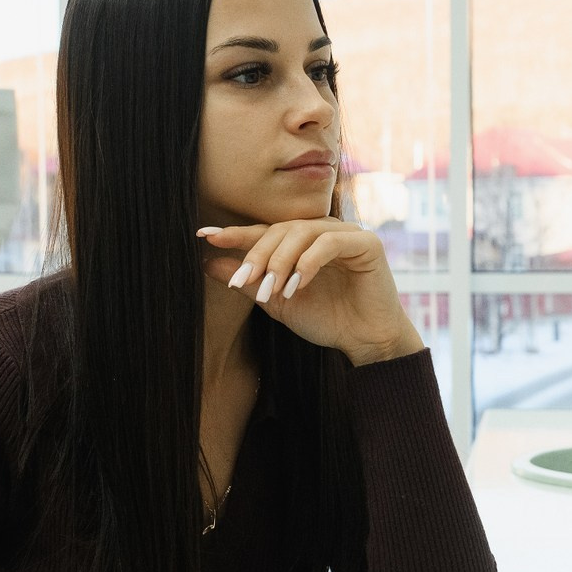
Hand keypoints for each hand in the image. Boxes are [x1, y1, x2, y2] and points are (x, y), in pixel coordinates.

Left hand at [200, 220, 424, 366]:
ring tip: (272, 289)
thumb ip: (249, 281)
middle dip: (258, 255)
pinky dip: (309, 262)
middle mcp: (324, 231)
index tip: (205, 236)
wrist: (365, 342)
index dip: (236, 233)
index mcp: (303, 241)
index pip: (266, 231)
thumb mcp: (277, 302)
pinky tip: (298, 285)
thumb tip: (209, 262)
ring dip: (282, 260)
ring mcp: (346, 233)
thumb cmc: (326, 320)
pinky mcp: (367, 243)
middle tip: (243, 280)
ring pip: (303, 232)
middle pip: (282, 229)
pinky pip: (331, 242)